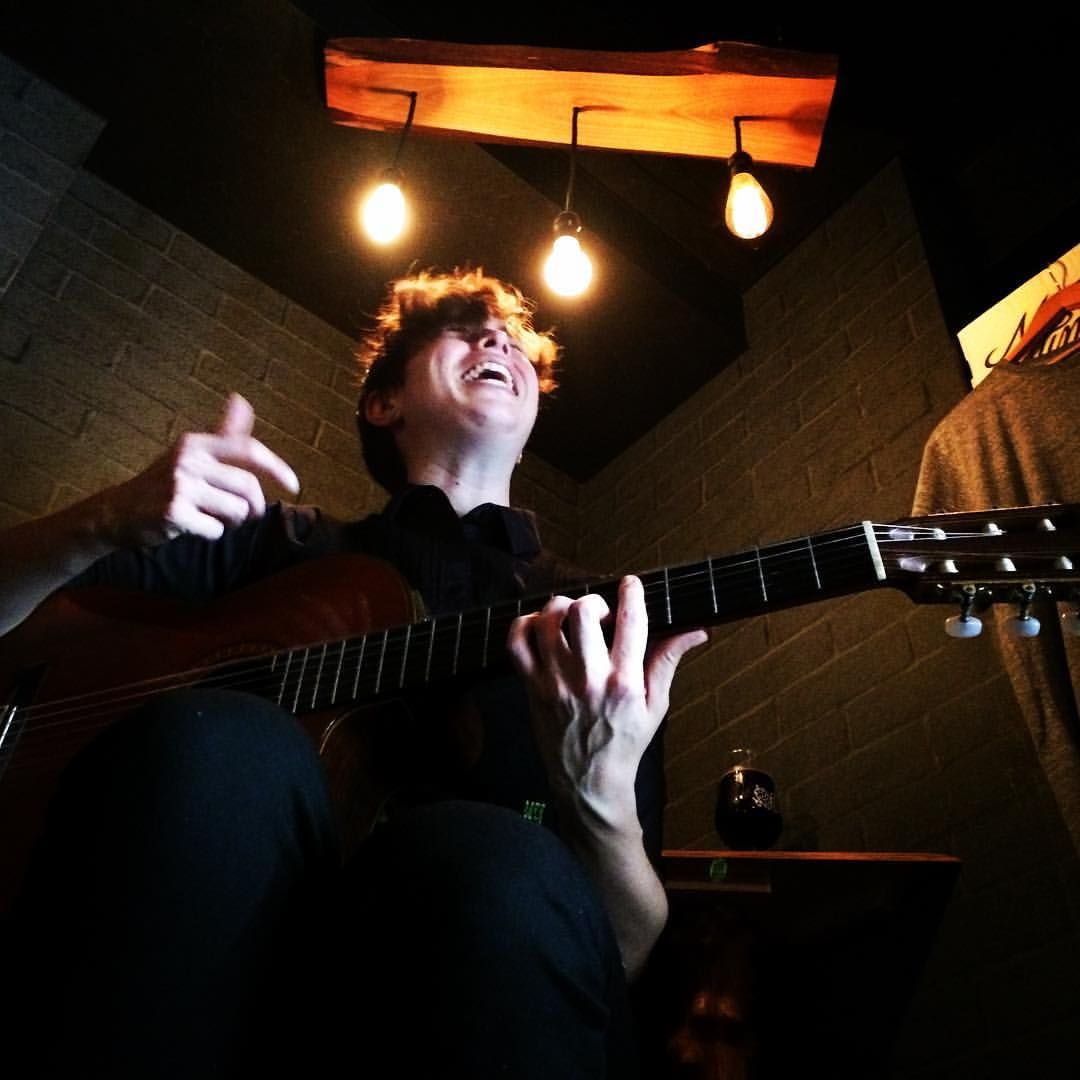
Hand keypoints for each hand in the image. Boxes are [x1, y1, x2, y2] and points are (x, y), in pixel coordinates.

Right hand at [103, 393, 299, 546]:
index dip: (276, 468)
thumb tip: (241, 399)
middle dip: (252, 507)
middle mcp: (188, 460)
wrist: (115, 512)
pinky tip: (193, 527)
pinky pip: (216, 530)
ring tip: (213, 517)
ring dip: (232, 522)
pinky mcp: (173, 513)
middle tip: (241, 514)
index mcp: (196, 443)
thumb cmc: (163, 482)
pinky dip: (211, 533)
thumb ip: (222, 433)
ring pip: (237, 511)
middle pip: (249, 487)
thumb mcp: (191, 453)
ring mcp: (180, 486)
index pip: (248, 449)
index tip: (294, 486)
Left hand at [507, 575, 706, 829]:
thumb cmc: (626, 742)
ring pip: (548, 620)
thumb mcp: (656, 704)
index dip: (632, 592)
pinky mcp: (531, 687)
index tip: (631, 583)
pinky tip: (540, 628)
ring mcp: (555, 682)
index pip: (631, 621)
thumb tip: (697, 629)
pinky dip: (524, 625)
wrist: (589, 781)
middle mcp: (588, 678)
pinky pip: (516, 642)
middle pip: (583, 612)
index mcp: (624, 681)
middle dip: (593, 601)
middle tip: (599, 613)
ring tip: (571, 619)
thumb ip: (669, 660)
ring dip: (560, 609)